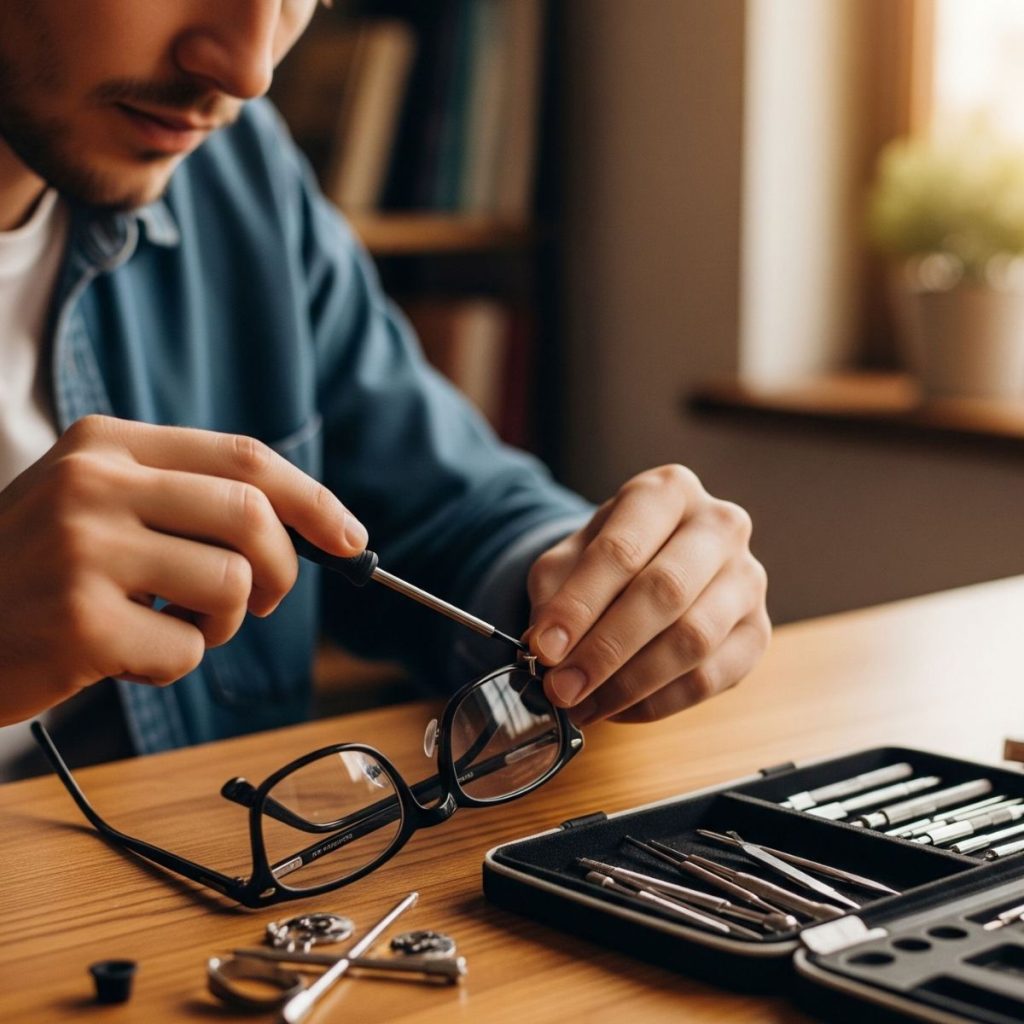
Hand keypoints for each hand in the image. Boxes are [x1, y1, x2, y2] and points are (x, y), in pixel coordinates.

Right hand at [0, 415, 365, 724]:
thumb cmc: (34, 571)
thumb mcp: (95, 504)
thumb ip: (186, 501)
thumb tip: (305, 529)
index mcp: (107, 445)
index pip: (244, 458)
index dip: (312, 500)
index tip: (352, 539)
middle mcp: (94, 485)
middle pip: (252, 517)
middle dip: (285, 569)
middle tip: (266, 599)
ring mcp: (83, 552)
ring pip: (233, 586)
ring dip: (224, 622)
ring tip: (171, 624)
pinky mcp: (79, 624)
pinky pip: (186, 651)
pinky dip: (172, 665)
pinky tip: (121, 656)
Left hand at [526, 465, 768, 724]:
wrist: (653, 562)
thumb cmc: (609, 556)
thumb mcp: (569, 559)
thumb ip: (554, 596)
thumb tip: (547, 650)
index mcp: (668, 491)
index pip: (622, 550)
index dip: (579, 605)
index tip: (544, 649)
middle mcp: (719, 526)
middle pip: (665, 592)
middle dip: (606, 649)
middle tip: (563, 687)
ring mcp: (747, 579)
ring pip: (692, 640)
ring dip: (630, 683)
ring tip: (584, 704)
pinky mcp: (757, 632)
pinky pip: (710, 678)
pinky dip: (657, 702)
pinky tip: (618, 708)